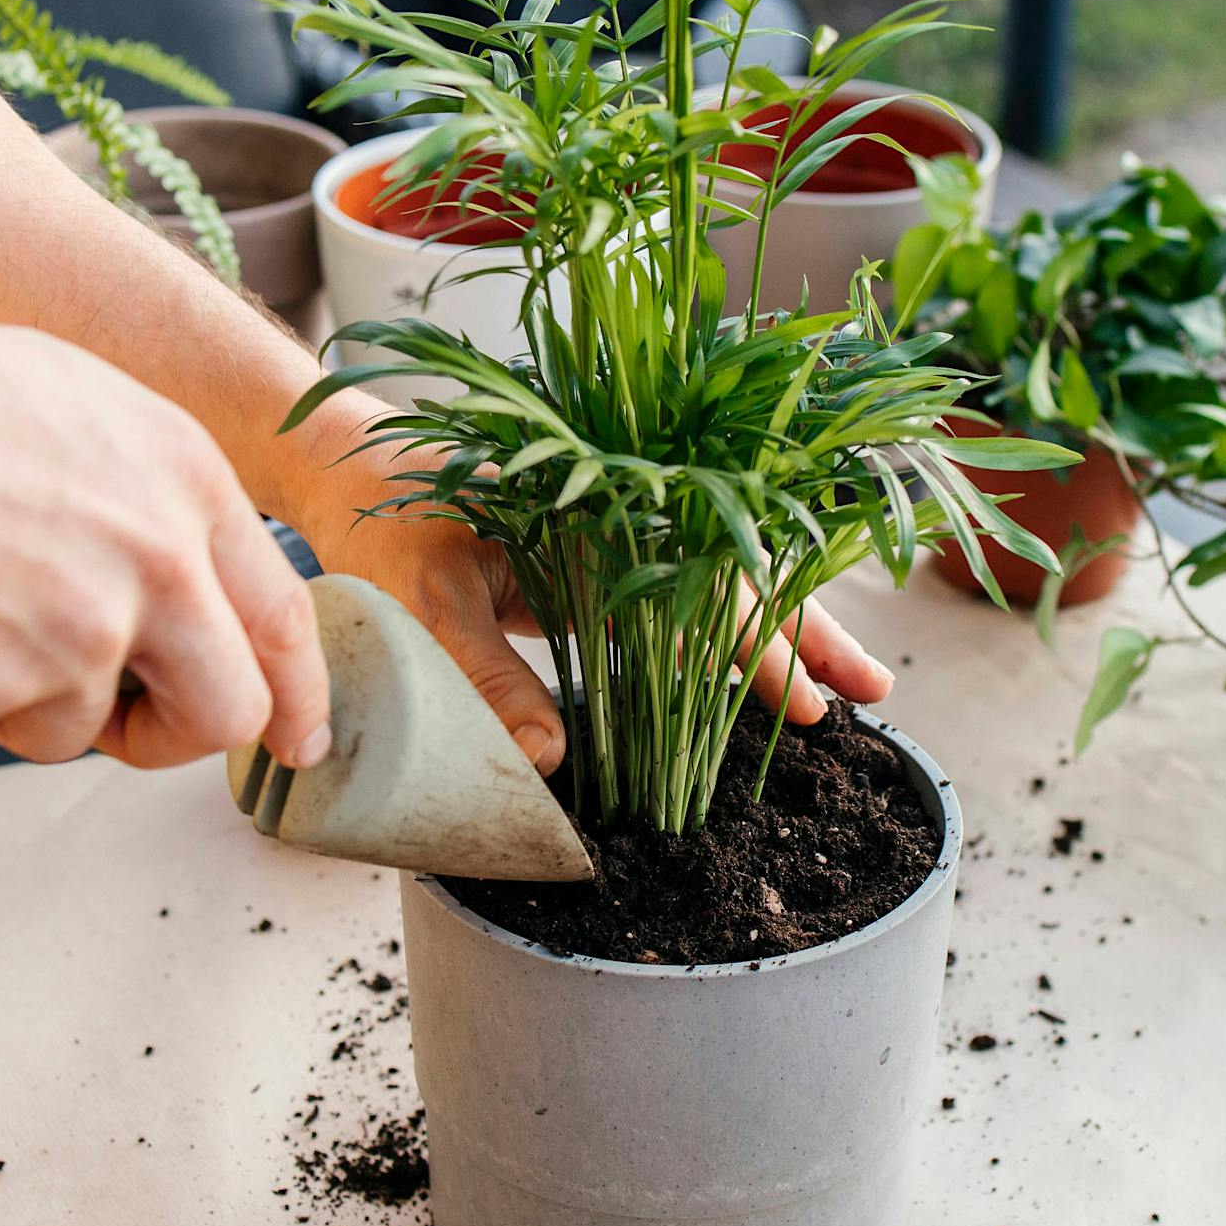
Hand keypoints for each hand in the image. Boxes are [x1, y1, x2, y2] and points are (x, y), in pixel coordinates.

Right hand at [0, 301, 330, 769]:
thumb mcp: (87, 411)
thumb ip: (161, 502)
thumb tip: (201, 580)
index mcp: (188, 483)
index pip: (285, 618)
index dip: (299, 695)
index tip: (296, 736)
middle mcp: (157, 561)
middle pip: (227, 711)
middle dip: (181, 734)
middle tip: (135, 724)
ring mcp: (77, 628)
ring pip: (84, 727)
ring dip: (30, 696)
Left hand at [287, 393, 894, 771]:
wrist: (348, 468)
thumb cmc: (384, 526)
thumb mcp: (425, 602)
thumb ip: (486, 675)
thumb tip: (553, 758)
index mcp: (603, 521)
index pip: (705, 592)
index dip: (763, 651)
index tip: (813, 706)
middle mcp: (628, 521)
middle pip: (742, 577)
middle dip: (811, 636)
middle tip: (877, 695)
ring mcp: (622, 535)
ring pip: (726, 581)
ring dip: (785, 630)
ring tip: (848, 685)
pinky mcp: (605, 557)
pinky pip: (687, 589)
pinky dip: (731, 627)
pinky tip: (759, 667)